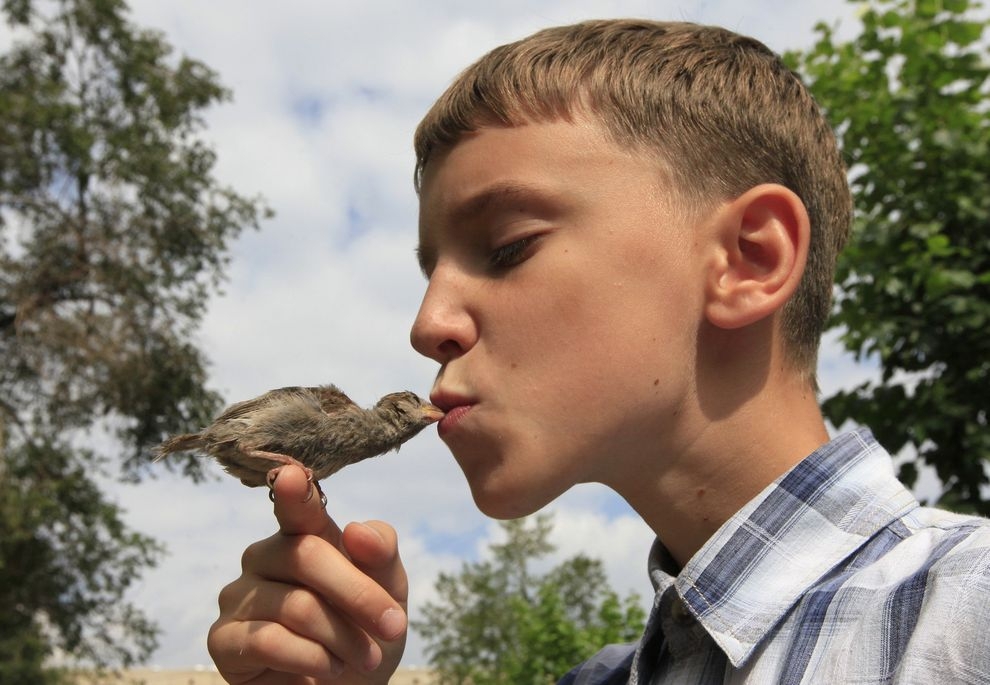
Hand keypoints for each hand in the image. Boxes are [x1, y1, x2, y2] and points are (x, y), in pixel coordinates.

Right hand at [207, 465, 407, 682]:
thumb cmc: (364, 634)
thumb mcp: (389, 593)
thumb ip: (381, 557)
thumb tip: (357, 531)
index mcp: (302, 536)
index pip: (296, 506)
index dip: (293, 491)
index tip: (292, 476)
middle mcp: (264, 557)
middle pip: (308, 557)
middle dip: (360, 595)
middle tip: (393, 627)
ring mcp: (238, 596)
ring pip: (296, 605)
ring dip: (343, 638)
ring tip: (365, 659)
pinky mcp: (222, 640)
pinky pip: (268, 641)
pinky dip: (312, 659)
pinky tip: (329, 670)